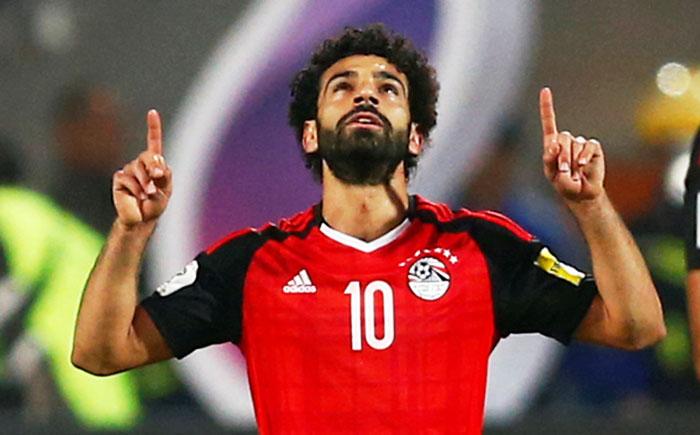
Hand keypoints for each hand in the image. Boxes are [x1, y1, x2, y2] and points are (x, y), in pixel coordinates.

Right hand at [112, 110, 171, 226]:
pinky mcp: (119, 179)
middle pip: (147, 156)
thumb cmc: (155, 204)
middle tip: (157, 177)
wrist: (141, 220)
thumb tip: (157, 165)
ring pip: (137, 168)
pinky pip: (127, 178)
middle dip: (154, 166)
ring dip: (145, 182)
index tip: (152, 113)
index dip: (153, 127)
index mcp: (154, 165)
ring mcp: (128, 171)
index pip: (153, 142)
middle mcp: (140, 164)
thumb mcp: (165, 189)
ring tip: (147, 194)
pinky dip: (135, 188)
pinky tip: (137, 197)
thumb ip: (164, 175)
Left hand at [540, 88, 604, 203]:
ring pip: (574, 143)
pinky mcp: (593, 148)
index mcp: (552, 145)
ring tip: (573, 173)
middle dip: (561, 155)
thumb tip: (555, 145)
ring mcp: (580, 143)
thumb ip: (550, 160)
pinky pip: (588, 146)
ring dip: (572, 160)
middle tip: (563, 170)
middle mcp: (566, 141)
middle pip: (561, 137)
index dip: (547, 106)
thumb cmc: (564, 184)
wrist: (581, 193)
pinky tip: (583, 166)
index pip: (549, 122)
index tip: (545, 90)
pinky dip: (584, 157)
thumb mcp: (551, 174)